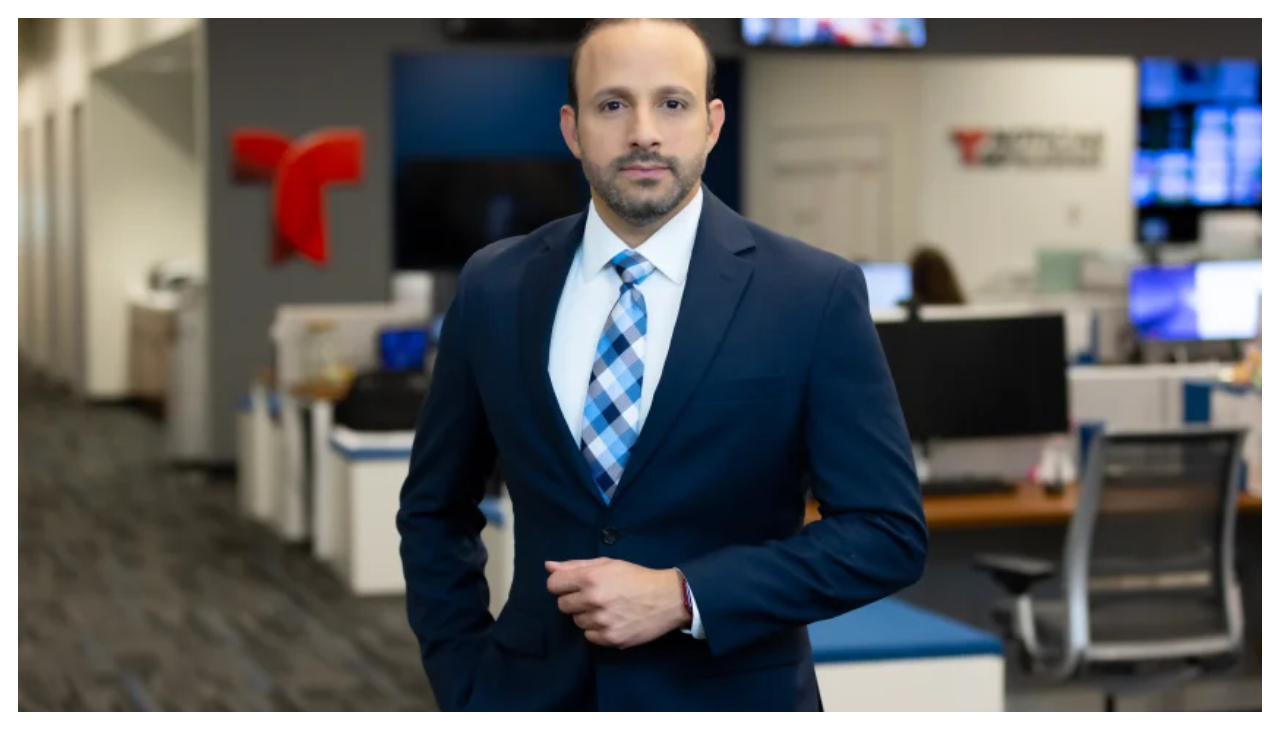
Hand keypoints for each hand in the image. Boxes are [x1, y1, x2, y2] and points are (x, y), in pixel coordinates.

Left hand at [546, 558, 690, 649]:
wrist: (667, 598)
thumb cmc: (636, 577)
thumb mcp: (608, 564)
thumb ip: (575, 565)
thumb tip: (548, 566)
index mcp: (590, 578)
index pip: (553, 585)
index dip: (562, 585)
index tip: (573, 586)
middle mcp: (593, 600)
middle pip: (562, 605)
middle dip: (574, 600)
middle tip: (594, 597)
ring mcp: (601, 621)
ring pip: (577, 622)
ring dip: (587, 616)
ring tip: (607, 609)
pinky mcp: (611, 639)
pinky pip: (589, 637)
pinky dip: (597, 630)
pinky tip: (612, 621)